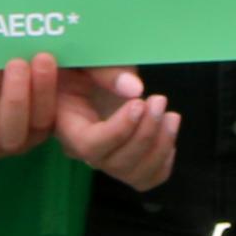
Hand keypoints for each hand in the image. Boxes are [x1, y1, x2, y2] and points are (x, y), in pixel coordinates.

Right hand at [54, 64, 177, 192]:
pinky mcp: (124, 159)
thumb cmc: (81, 64)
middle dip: (145, 134)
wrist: (85, 74)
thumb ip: (106, 71)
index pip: (89, 145)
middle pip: (115, 163)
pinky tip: (167, 131)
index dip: (118, 130)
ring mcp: (106, 158)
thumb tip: (134, 89)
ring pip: (135, 175)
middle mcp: (83, 150)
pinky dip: (164, 160)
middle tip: (158, 100)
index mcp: (65, 124)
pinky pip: (147, 177)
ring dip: (160, 147)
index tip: (138, 103)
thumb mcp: (85, 58)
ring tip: (170, 116)